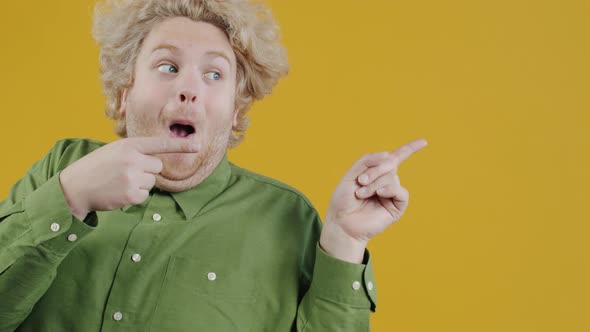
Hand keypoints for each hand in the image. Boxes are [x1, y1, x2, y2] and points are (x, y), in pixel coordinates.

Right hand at [59, 137, 198, 219]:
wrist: (75, 187)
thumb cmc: (96, 168)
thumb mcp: (114, 151)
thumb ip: (135, 152)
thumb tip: (157, 162)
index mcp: (129, 145)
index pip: (160, 144)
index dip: (180, 145)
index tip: (198, 145)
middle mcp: (133, 159)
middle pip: (158, 167)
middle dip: (147, 171)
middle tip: (126, 173)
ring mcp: (133, 177)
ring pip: (152, 182)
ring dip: (140, 184)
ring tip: (119, 182)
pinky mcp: (132, 194)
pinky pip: (145, 196)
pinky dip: (135, 197)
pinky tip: (119, 192)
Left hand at [320, 138, 427, 262]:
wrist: (342, 222)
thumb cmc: (344, 200)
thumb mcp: (351, 174)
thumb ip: (367, 161)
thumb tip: (389, 155)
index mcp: (377, 172)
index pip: (396, 158)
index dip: (410, 149)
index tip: (424, 141)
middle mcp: (387, 181)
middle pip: (389, 164)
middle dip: (374, 170)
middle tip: (360, 181)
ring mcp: (392, 194)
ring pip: (392, 177)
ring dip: (374, 183)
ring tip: (361, 194)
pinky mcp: (397, 207)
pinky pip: (400, 191)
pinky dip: (389, 189)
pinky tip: (379, 193)